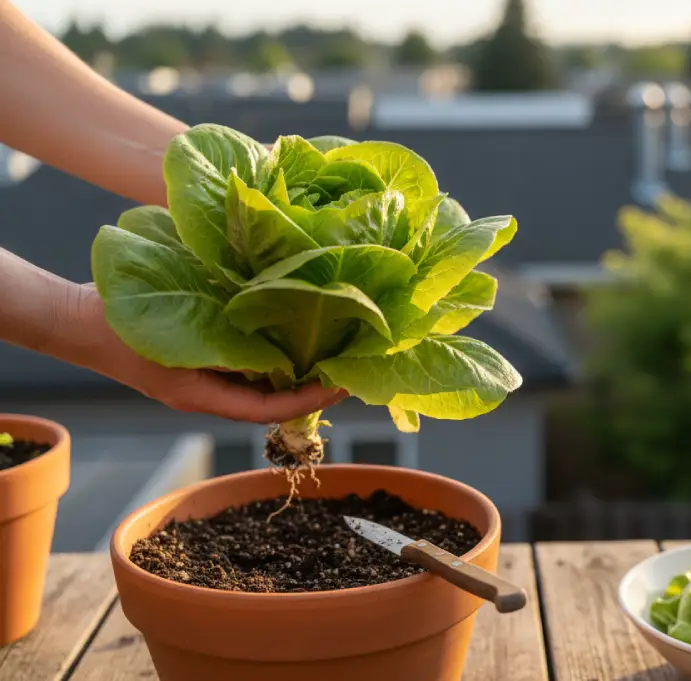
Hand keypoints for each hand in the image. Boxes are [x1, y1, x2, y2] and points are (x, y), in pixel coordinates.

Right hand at [70, 285, 347, 423]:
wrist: (76, 317)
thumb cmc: (117, 325)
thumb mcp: (172, 336)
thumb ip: (221, 345)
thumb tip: (276, 348)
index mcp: (199, 395)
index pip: (266, 409)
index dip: (307, 402)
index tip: (341, 387)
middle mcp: (207, 392)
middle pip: (269, 399)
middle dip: (310, 388)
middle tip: (350, 369)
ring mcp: (203, 378)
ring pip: (260, 382)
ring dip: (296, 370)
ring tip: (333, 351)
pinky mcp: (200, 359)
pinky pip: (245, 364)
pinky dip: (273, 354)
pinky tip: (295, 333)